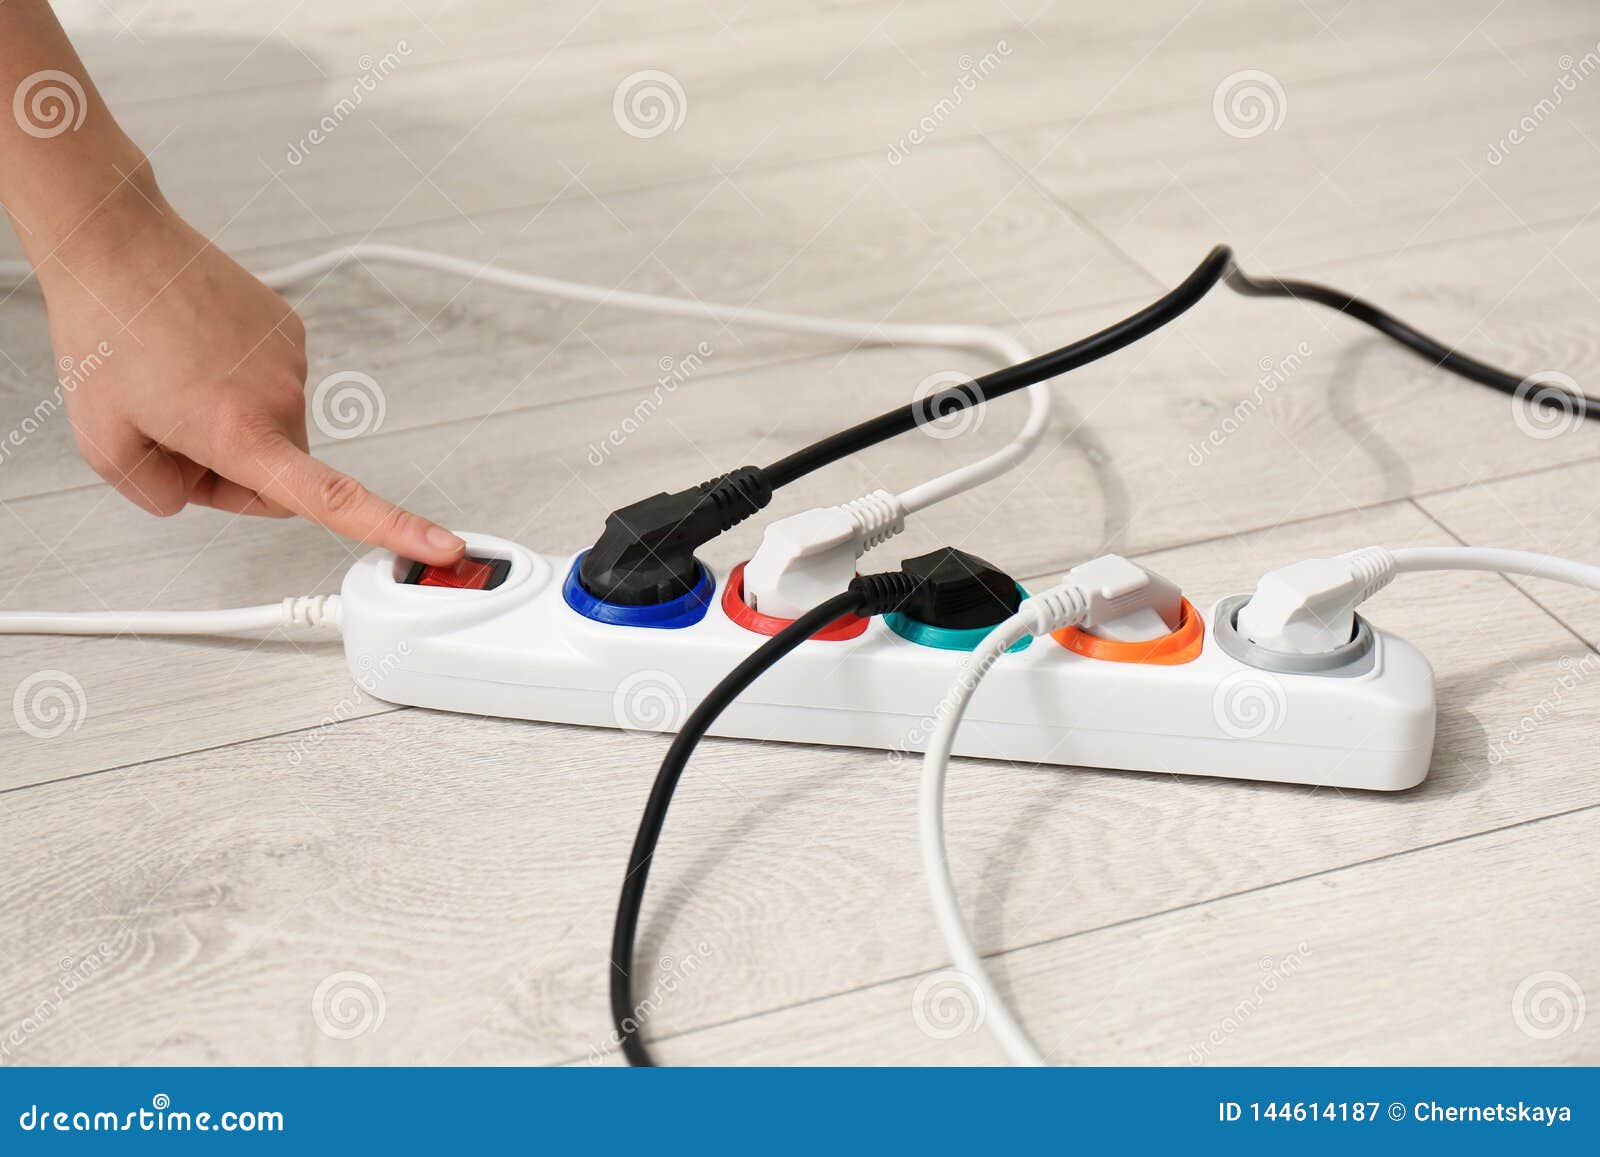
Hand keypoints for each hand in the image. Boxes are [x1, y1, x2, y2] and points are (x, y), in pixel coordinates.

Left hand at [35, 183, 465, 564]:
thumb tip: (190, 493)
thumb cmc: (105, 330)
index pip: (333, 499)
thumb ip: (155, 494)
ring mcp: (289, 361)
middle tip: (167, 432)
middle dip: (231, 470)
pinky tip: (192, 352)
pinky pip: (270, 384)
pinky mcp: (288, 331)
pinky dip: (234, 381)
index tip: (442, 545)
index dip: (394, 528)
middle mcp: (280, 397)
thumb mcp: (102, 442)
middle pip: (279, 475)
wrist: (116, 243)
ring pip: (273, 428)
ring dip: (229, 420)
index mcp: (241, 433)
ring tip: (172, 378)